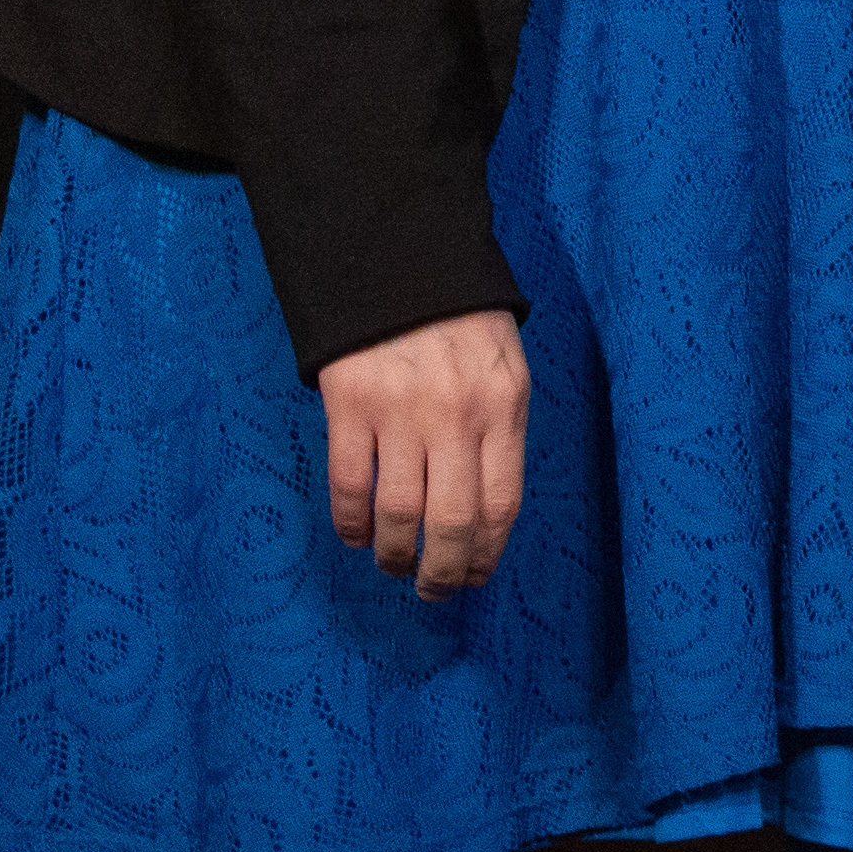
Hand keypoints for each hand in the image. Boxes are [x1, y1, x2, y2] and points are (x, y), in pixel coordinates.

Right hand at [318, 306, 528, 595]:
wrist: (402, 259)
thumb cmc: (460, 321)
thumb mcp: (503, 367)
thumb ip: (499, 431)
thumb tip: (485, 511)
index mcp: (503, 405)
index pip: (501, 502)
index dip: (486, 552)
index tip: (474, 577)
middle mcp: (456, 415)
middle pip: (451, 522)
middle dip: (442, 572)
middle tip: (433, 592)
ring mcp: (400, 411)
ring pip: (397, 513)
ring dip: (394, 554)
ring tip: (393, 565)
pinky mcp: (350, 404)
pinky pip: (349, 484)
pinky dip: (351, 522)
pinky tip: (355, 534)